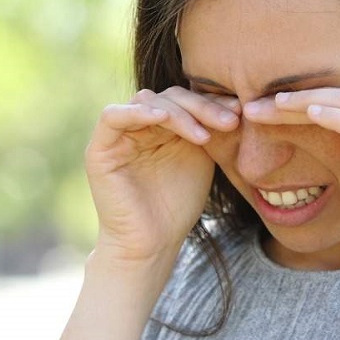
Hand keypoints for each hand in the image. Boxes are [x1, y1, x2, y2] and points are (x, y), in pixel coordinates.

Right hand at [85, 87, 239, 265]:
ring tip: (204, 135)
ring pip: (146, 101)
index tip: (240, 112)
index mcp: (161, 125)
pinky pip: (112, 117)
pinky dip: (137, 113)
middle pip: (169, 96)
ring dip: (178, 113)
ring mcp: (117, 135)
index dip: (211, 102)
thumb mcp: (201, 158)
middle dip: (201, 107)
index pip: (186, 99)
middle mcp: (138, 125)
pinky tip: (163, 120)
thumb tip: (235, 100)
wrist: (153, 243)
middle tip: (230, 121)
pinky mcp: (99, 149)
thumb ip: (207, 128)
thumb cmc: (177, 205)